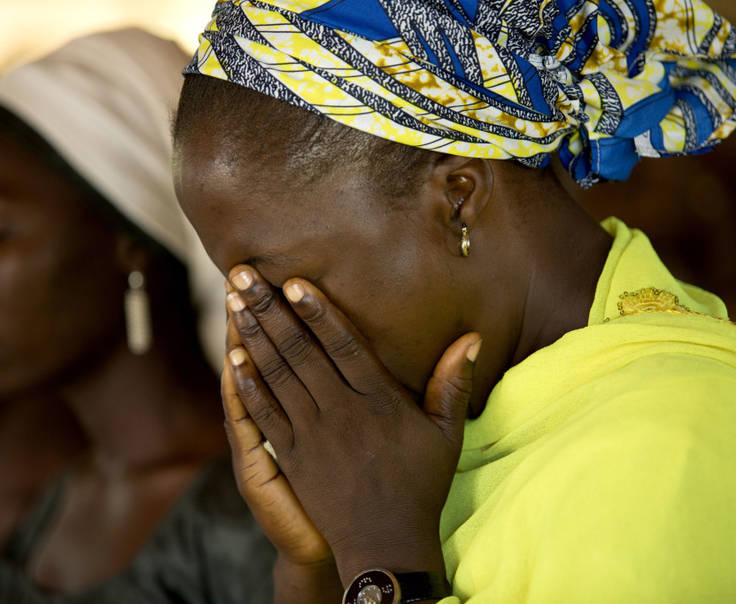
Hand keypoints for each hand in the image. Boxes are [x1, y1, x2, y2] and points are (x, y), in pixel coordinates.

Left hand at [225, 265, 480, 584]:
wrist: (386, 544)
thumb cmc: (420, 484)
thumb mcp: (447, 433)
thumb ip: (454, 383)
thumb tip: (473, 338)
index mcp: (378, 401)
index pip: (343, 345)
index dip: (317, 310)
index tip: (292, 281)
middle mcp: (340, 411)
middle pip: (299, 351)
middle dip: (268, 309)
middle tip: (242, 274)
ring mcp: (312, 434)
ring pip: (277, 375)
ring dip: (251, 336)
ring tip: (232, 303)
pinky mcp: (292, 457)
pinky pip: (265, 414)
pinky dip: (247, 385)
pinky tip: (232, 360)